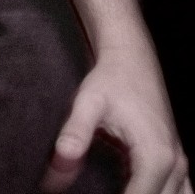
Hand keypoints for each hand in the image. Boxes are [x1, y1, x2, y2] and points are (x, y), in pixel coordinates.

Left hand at [42, 53, 189, 193]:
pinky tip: (128, 190)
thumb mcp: (87, 103)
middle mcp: (175, 164)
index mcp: (155, 155)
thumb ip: (75, 134)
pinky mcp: (175, 162)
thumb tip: (58, 166)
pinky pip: (177, 193)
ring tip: (114, 192)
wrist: (132, 59)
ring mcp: (180, 165)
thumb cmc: (110, 79)